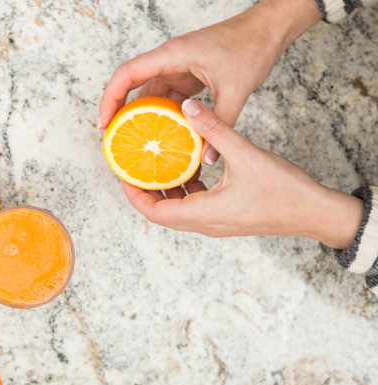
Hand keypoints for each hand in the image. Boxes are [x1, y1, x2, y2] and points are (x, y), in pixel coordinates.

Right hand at [99, 0, 322, 164]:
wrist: (267, 31)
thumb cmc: (250, 47)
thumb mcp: (235, 89)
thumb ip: (220, 125)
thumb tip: (208, 159)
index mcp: (172, 55)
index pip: (127, 74)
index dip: (110, 99)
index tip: (104, 124)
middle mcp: (169, 60)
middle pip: (132, 86)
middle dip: (121, 113)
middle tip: (115, 141)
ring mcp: (177, 68)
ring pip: (151, 95)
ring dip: (144, 118)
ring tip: (137, 145)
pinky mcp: (187, 76)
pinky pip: (168, 98)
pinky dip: (165, 117)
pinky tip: (165, 137)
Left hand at [123, 100, 363, 249]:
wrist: (314, 213)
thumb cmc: (284, 191)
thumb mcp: (245, 154)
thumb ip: (214, 129)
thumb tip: (187, 107)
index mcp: (204, 215)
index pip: (155, 212)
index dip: (135, 195)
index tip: (123, 174)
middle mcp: (206, 223)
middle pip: (163, 211)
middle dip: (146, 189)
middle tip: (136, 164)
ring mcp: (216, 222)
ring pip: (179, 209)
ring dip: (167, 188)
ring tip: (159, 162)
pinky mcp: (226, 217)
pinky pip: (196, 205)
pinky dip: (187, 188)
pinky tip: (191, 165)